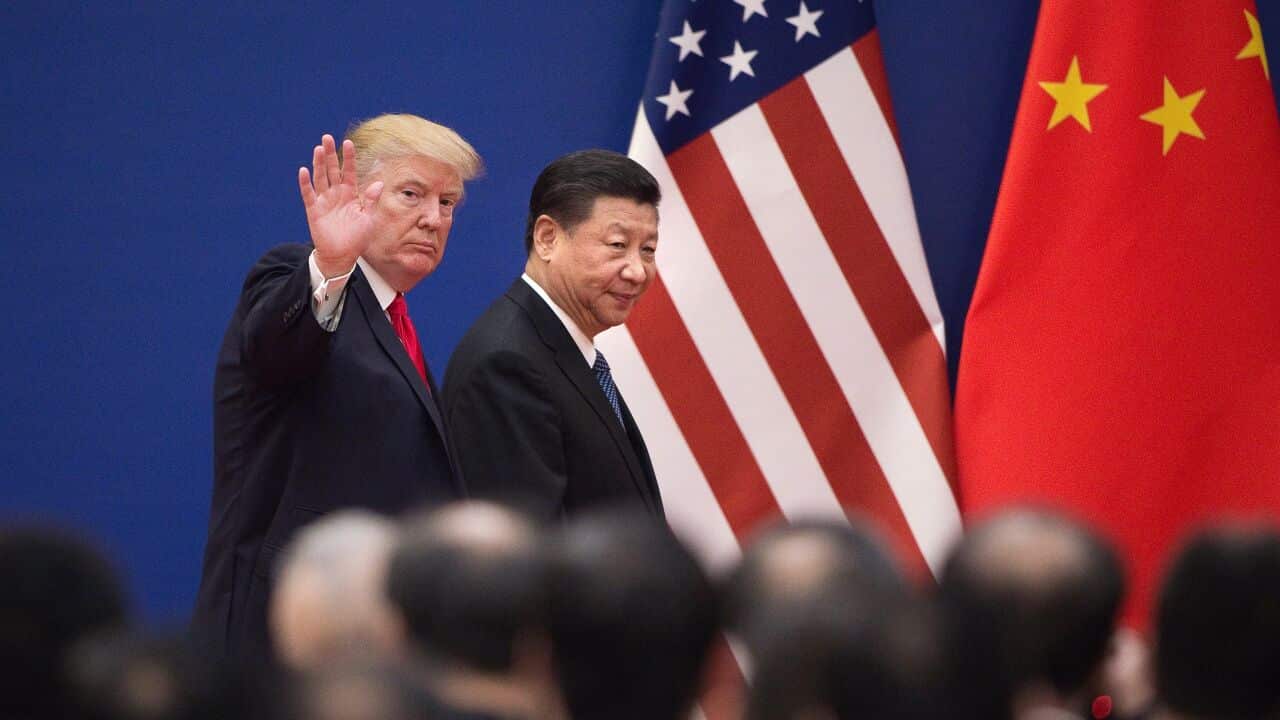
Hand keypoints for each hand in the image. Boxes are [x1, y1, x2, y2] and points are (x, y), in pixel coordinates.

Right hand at [297, 134, 384, 277]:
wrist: (342, 256)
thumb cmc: (357, 238)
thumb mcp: (368, 219)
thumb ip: (370, 200)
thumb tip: (379, 182)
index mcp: (351, 194)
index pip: (349, 172)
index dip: (348, 158)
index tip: (349, 143)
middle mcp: (337, 194)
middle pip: (332, 170)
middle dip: (330, 154)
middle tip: (327, 137)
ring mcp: (324, 201)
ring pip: (320, 178)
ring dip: (318, 164)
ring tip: (318, 148)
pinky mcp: (314, 210)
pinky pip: (309, 194)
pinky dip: (305, 183)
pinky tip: (304, 170)